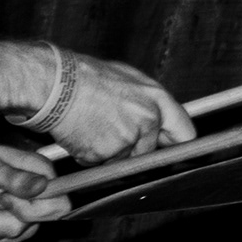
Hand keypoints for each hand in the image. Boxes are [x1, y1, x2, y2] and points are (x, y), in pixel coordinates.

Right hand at [21, 48, 195, 162]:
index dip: (177, 145)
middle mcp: (148, 120)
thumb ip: (147, 103)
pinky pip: (99, 164)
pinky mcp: (105, 153)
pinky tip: (81, 134)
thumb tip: (157, 120)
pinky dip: (88, 156)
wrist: (57, 84)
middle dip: (132, 150)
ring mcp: (128, 138)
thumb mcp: (129, 80)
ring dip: (107, 153)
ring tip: (92, 127)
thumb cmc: (87, 77)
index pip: (184, 133)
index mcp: (158, 99)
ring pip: (122, 160)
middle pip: (149, 152)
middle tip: (110, 133)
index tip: (171, 152)